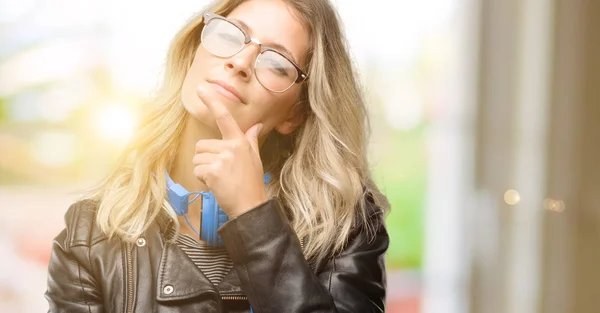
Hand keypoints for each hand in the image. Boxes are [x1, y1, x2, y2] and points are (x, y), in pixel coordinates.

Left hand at [192, 84, 267, 216]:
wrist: (250, 206)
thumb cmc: (251, 184)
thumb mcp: (254, 159)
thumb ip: (251, 140)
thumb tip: (256, 126)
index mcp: (240, 142)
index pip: (225, 117)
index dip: (213, 102)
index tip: (202, 89)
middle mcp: (231, 147)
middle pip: (202, 145)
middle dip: (205, 159)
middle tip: (221, 173)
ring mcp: (222, 158)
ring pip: (197, 158)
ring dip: (203, 170)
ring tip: (219, 179)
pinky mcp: (213, 170)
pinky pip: (197, 170)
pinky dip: (202, 180)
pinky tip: (216, 185)